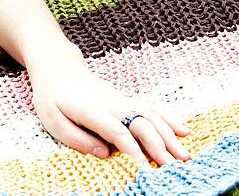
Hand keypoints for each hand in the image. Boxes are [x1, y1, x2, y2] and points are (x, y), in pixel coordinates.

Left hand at [26, 43, 190, 166]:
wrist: (59, 69)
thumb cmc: (53, 98)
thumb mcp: (53, 121)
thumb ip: (77, 139)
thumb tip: (104, 154)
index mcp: (93, 111)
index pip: (118, 132)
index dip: (133, 150)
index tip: (145, 168)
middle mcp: (112, 104)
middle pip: (141, 125)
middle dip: (159, 147)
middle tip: (174, 168)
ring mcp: (122, 101)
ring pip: (151, 116)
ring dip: (170, 136)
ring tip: (185, 156)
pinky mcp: (127, 100)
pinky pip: (152, 109)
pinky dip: (169, 119)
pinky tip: (184, 131)